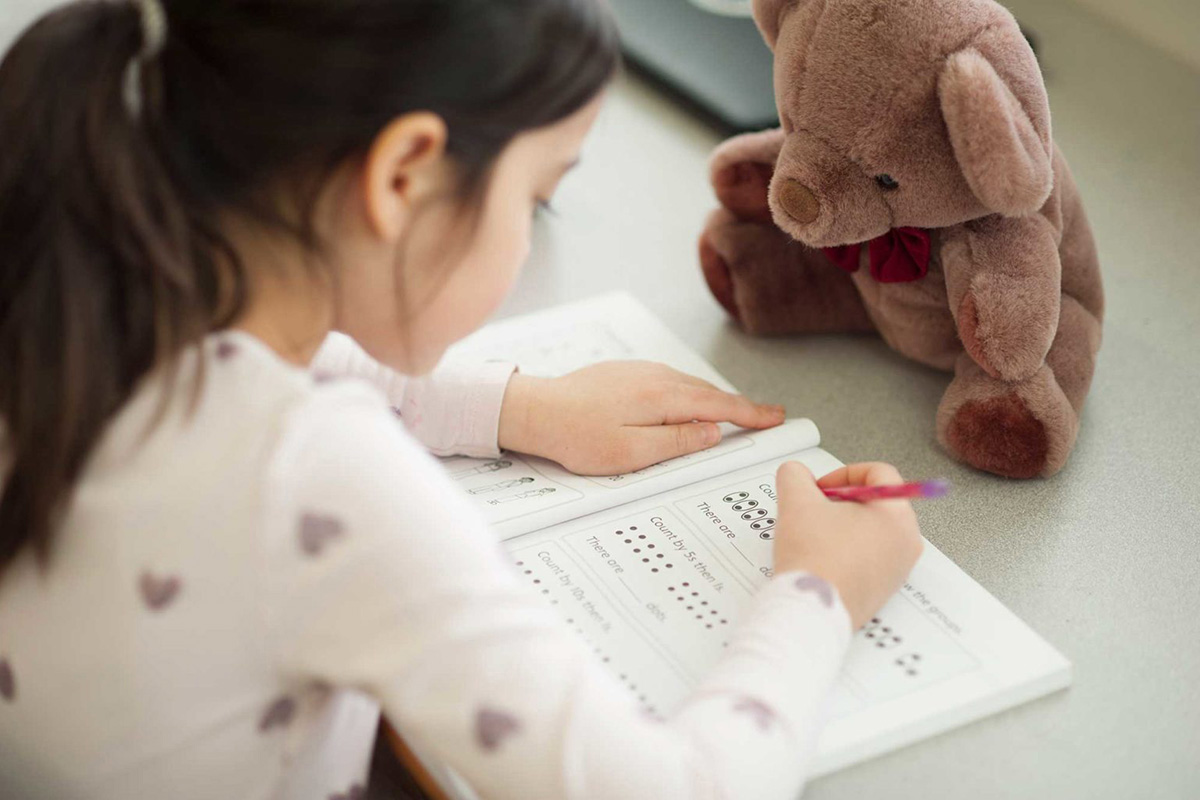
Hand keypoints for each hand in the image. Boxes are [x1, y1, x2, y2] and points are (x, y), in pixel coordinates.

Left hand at [498, 361, 785, 474]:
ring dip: (715, 398)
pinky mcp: (626, 373)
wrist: (535, 410)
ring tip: (737, 412)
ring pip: (689, 385)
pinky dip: (690, 393)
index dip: (751, 413)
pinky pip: (670, 382)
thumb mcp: (631, 453)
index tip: (775, 418)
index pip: (719, 405)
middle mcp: (656, 376)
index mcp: (662, 396)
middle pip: (709, 392)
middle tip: (767, 416)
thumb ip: (677, 442)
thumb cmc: (577, 437)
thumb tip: (712, 431)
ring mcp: (640, 371)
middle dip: (740, 405)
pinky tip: (689, 403)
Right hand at [773, 462, 923, 629]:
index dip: (842, 473)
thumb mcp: (796, 501)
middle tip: (817, 510)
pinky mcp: (886, 589)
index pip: (878, 473)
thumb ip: (795, 475)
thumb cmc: (814, 558)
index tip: (821, 487)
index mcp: (897, 514)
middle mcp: (907, 541)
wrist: (812, 608)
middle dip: (843, 501)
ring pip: (874, 531)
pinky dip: (849, 550)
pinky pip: (871, 557)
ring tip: (817, 535)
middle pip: (878, 503)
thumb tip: (796, 474)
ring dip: (844, 525)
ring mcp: (899, 568)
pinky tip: (824, 557)